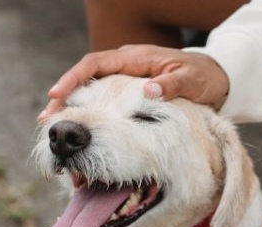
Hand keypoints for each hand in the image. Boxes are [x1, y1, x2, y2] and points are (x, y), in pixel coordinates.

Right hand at [38, 45, 229, 122]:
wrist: (215, 79)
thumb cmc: (202, 78)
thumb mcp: (191, 81)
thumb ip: (171, 85)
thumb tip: (148, 90)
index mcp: (135, 58)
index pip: (96, 63)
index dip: (74, 77)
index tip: (57, 93)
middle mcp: (125, 66)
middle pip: (85, 78)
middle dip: (65, 96)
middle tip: (47, 119)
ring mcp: (125, 80)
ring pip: (91, 91)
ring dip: (73, 108)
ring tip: (55, 128)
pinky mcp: (128, 94)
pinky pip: (103, 102)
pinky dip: (90, 116)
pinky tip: (81, 133)